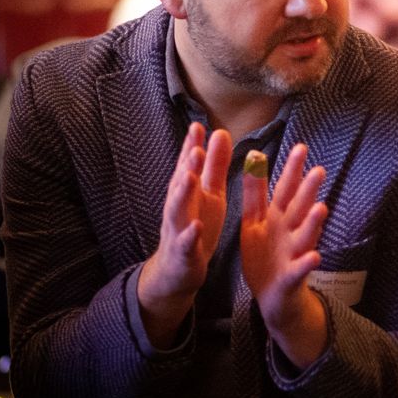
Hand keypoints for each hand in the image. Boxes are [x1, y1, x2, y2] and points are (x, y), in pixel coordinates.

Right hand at [137, 123, 230, 346]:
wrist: (177, 272)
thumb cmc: (196, 226)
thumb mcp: (210, 194)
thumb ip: (214, 165)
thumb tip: (220, 132)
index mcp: (187, 193)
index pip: (187, 166)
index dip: (191, 146)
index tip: (198, 125)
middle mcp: (178, 208)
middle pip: (180, 184)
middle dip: (187, 165)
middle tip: (197, 147)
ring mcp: (177, 231)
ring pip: (176, 211)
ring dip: (182, 194)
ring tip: (190, 177)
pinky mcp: (183, 254)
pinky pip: (185, 245)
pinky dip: (190, 236)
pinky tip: (196, 226)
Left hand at [241, 142, 329, 367]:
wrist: (272, 296)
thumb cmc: (265, 255)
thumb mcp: (255, 221)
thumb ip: (255, 192)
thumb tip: (255, 157)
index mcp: (277, 217)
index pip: (286, 190)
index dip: (292, 171)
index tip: (301, 148)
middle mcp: (290, 232)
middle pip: (299, 208)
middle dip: (308, 191)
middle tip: (318, 170)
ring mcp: (294, 253)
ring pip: (304, 236)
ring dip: (312, 223)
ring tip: (321, 208)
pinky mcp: (292, 276)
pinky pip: (299, 270)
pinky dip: (306, 264)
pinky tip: (314, 257)